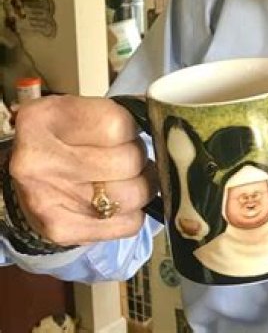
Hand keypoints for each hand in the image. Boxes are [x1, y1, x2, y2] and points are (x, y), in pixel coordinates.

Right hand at [9, 96, 157, 246]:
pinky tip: (117, 203)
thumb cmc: (64, 139)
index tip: (129, 133)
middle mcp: (40, 160)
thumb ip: (123, 111)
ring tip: (127, 179)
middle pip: (130, 161)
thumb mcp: (82, 111)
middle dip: (140, 158)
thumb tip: (167, 114)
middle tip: (131, 158)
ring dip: (142, 186)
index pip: (119, 125)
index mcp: (46, 117)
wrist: (24, 183)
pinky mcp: (61, 231)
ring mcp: (48, 200)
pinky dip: (133, 212)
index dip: (135, 130)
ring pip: (135, 194)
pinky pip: (129, 223)